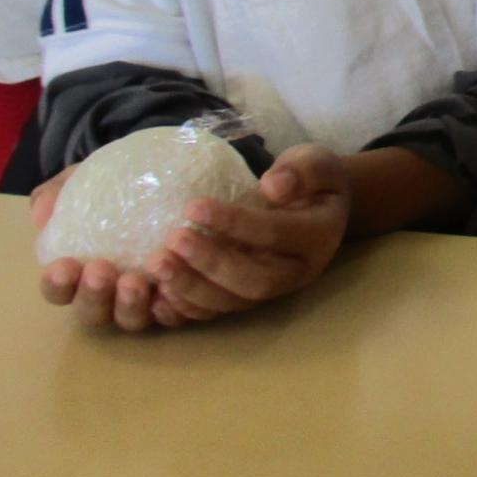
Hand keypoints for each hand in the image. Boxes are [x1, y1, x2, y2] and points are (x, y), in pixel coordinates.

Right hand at [34, 165, 179, 333]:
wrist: (169, 173)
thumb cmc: (116, 185)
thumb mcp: (83, 181)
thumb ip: (56, 193)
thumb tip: (41, 216)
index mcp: (79, 272)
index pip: (58, 290)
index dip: (57, 285)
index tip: (62, 267)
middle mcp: (109, 294)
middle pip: (93, 313)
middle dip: (93, 297)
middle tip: (101, 271)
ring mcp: (144, 299)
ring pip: (132, 319)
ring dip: (131, 304)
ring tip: (136, 280)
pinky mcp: (180, 297)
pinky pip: (177, 312)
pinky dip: (173, 306)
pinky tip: (173, 288)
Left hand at [141, 144, 353, 325]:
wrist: (319, 209)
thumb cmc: (311, 180)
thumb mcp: (316, 163)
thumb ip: (303, 171)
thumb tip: (272, 186)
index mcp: (317, 237)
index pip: (275, 234)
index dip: (235, 223)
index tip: (193, 206)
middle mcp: (298, 272)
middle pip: (255, 282)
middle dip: (211, 264)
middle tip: (172, 240)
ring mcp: (273, 292)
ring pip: (234, 303)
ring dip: (192, 288)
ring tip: (157, 264)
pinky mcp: (249, 300)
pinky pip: (219, 314)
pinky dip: (188, 308)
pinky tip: (159, 293)